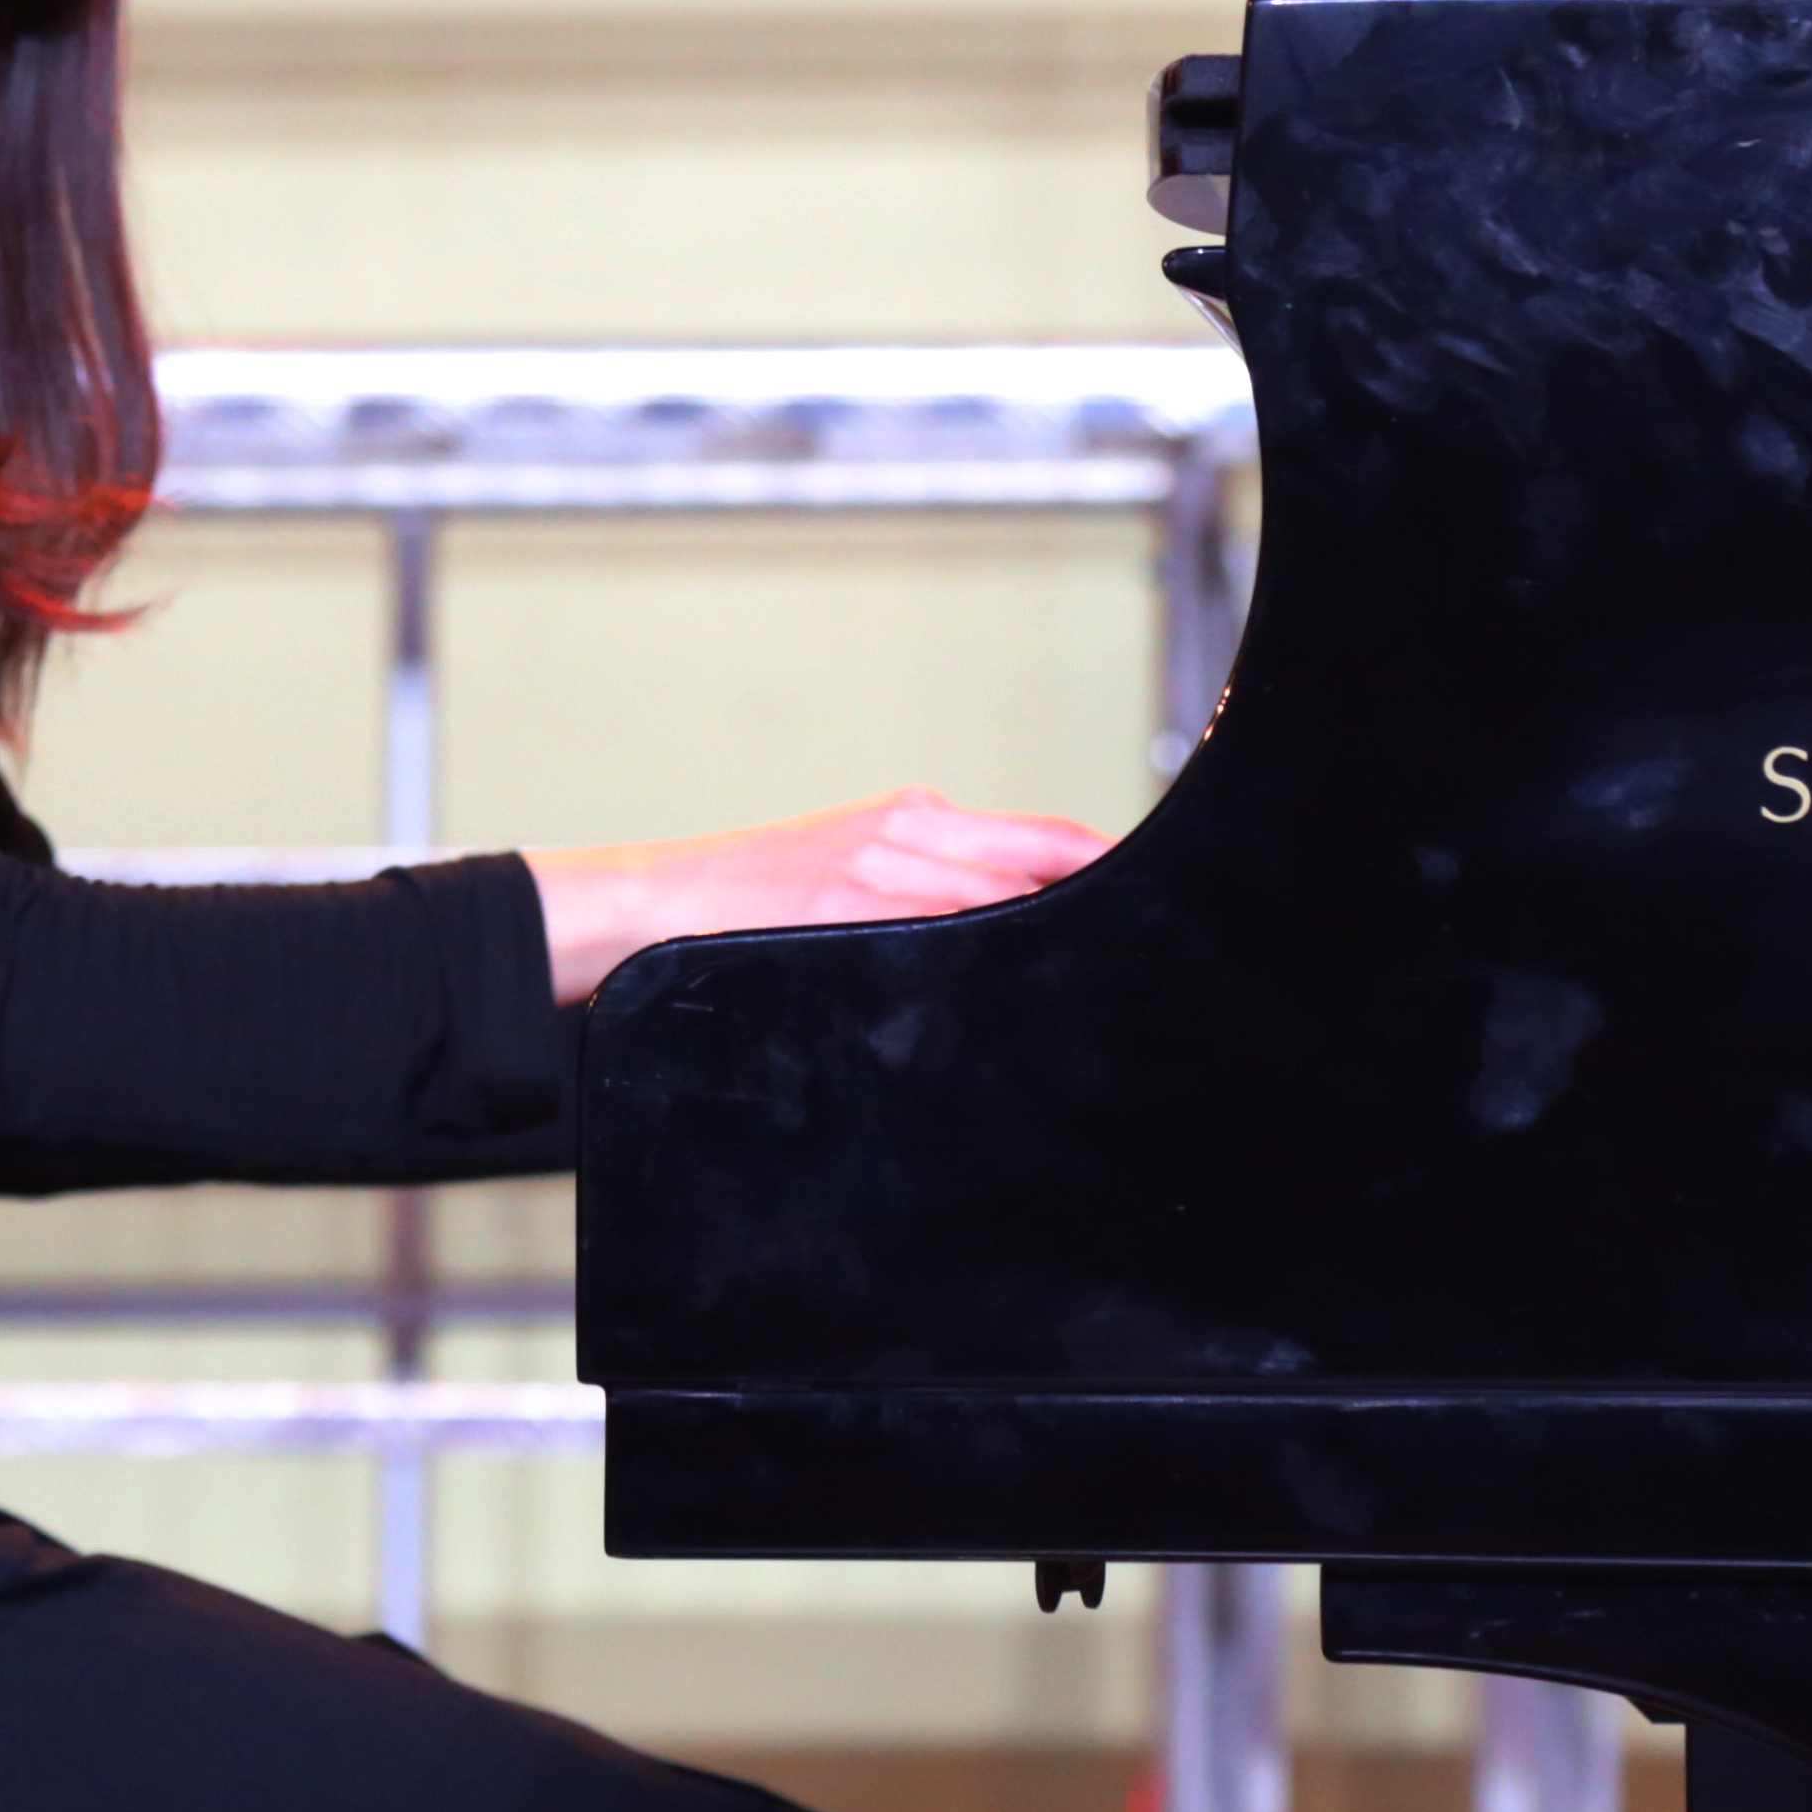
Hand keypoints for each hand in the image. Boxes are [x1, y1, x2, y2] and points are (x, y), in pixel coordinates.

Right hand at [526, 790, 1115, 1004]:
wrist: (644, 899)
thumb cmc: (747, 900)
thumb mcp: (845, 869)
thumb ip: (926, 884)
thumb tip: (1004, 918)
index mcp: (914, 820)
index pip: (1043, 841)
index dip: (1105, 864)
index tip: (1167, 893)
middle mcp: (903, 833)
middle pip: (1034, 870)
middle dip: (1089, 905)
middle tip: (1153, 950)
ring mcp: (871, 871)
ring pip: (991, 905)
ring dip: (1041, 938)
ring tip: (1094, 982)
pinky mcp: (833, 907)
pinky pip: (926, 936)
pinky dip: (972, 959)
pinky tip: (998, 992)